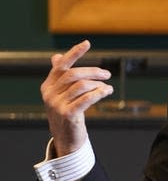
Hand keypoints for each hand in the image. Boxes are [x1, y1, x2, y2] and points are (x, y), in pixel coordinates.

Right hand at [40, 40, 113, 156]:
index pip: (61, 65)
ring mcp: (57, 105)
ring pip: (82, 86)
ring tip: (108, 87)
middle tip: (107, 74)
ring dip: (99, 84)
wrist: (65, 137)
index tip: (87, 43)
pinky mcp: (68, 114)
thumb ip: (60, 76)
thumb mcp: (60, 94)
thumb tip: (56, 56)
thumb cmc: (66, 112)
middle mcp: (50, 94)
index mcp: (48, 86)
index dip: (74, 53)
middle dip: (93, 71)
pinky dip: (100, 93)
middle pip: (74, 74)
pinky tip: (107, 92)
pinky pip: (87, 99)